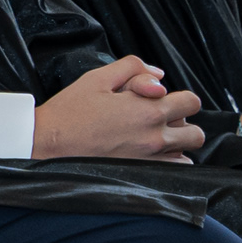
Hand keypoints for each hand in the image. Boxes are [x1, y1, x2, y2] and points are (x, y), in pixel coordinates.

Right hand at [34, 56, 203, 161]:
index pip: (191, 102)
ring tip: (152, 138)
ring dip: (176, 144)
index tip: (159, 101)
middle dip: (181, 123)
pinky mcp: (142, 175)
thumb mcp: (96, 78)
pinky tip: (148, 154)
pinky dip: (168, 162)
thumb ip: (132, 67)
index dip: (178, 98)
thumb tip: (159, 75)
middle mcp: (155, 136)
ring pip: (187, 153)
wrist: (46, 143)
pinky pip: (174, 171)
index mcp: (147, 109)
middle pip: (195, 131)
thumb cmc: (69, 111)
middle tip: (157, 120)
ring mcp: (150, 159)